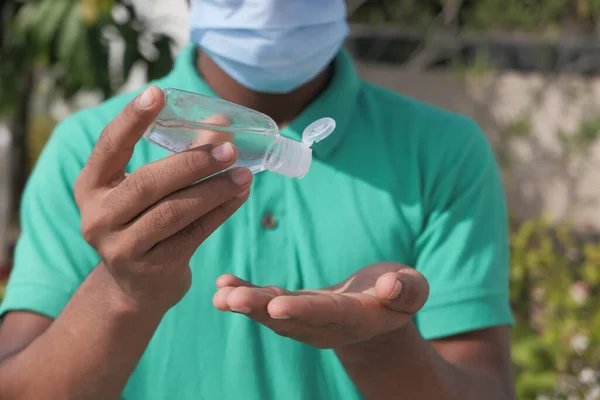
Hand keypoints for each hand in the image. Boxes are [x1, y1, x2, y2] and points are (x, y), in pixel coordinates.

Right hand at [74, 86, 252, 310]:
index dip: (132, 119)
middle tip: (229, 149)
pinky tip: (240, 195)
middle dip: (192, 163)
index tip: (157, 92)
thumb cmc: (145, 223)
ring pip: (174, 211)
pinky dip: (220, 212)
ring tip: (244, 173)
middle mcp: (98, 217)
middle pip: (149, 184)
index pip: (110, 145)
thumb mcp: (150, 189)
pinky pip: (193, 234)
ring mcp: (121, 247)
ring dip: (214, 190)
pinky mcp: (151, 269)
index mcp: (91, 186)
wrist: (137, 286)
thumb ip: (181, 155)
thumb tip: (220, 120)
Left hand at [213, 263, 428, 347]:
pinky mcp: (294, 308)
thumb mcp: (413, 289)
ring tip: (219, 294)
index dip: (303, 311)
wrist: (379, 307)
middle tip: (230, 300)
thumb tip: (390, 284)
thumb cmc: (399, 293)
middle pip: (291, 320)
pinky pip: (267, 303)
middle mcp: (327, 325)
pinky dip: (245, 293)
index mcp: (357, 319)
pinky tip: (222, 283)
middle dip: (259, 309)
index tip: (276, 307)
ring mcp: (307, 320)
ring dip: (245, 304)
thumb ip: (406, 289)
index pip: (328, 316)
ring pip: (273, 316)